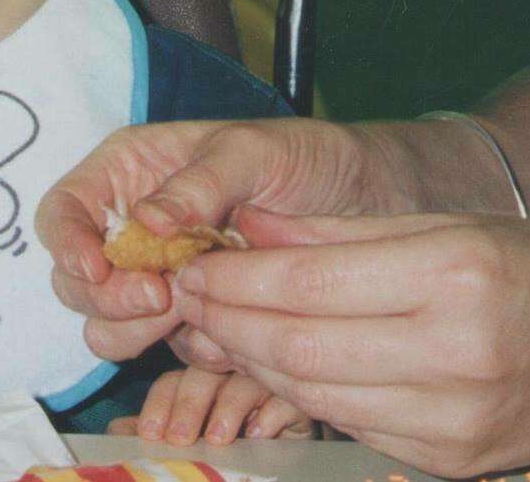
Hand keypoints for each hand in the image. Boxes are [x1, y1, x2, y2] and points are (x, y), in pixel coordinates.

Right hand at [35, 119, 378, 361]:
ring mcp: (157, 279)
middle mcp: (130, 230)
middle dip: (105, 297)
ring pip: (106, 325)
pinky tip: (229, 332)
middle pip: (74, 280)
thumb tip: (145, 222)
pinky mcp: (191, 318)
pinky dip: (189, 349)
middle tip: (158, 299)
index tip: (95, 267)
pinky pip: (166, 350)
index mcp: (127, 175)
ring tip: (186, 313)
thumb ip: (196, 184)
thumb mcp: (251, 152)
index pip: (63, 211)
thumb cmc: (304, 157)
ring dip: (134, 332)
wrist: (368, 202)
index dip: (65, 243)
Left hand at [106, 367, 312, 445]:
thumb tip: (116, 430)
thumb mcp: (188, 436)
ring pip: (242, 379)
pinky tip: (260, 433)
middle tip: (180, 438)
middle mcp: (224, 371)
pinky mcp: (295, 396)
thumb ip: (155, 429)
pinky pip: (284, 395)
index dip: (158, 407)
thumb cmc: (229, 439)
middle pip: (202, 373)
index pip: (169, 381)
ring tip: (218, 438)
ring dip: (227, 408)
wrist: (279, 455)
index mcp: (191, 377)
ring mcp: (261, 379)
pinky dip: (271, 414)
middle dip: (187, 405)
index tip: (150, 434)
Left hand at [176, 208, 529, 476]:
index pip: (308, 283)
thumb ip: (331, 232)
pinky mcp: (449, 458)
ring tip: (216, 327)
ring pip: (311, 392)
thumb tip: (246, 226)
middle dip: (225, 319)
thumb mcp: (433, 228)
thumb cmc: (509, 272)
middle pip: (298, 344)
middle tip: (187, 297)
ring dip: (248, 360)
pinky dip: (293, 393)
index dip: (236, 278)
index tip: (192, 266)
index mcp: (453, 275)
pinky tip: (268, 363)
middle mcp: (457, 350)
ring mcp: (455, 415)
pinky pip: (344, 423)